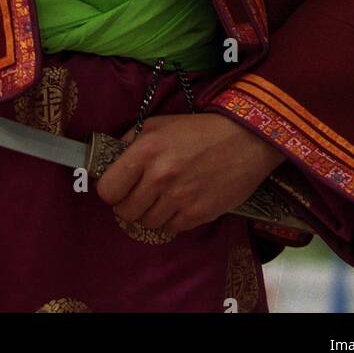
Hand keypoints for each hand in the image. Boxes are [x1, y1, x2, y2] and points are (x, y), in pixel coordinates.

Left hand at [95, 112, 285, 233]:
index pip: (108, 189)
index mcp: (146, 149)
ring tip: (163, 196)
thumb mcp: (159, 124)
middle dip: (130, 204)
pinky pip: (170, 228)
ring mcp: (180, 198)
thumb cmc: (199, 130)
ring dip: (151, 213)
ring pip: (147, 223)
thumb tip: (109, 162)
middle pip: (125, 212)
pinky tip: (182, 201)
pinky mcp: (198, 214)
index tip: (119, 186)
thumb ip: (130, 142)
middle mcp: (160, 176)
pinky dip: (172, 218)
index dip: (111, 190)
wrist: (245, 140)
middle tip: (141, 193)